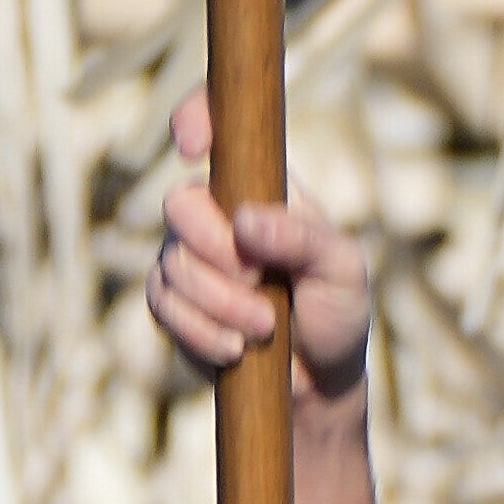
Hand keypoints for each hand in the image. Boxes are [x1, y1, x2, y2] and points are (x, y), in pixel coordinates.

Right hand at [152, 103, 371, 402]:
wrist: (319, 384)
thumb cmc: (339, 311)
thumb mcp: (342, 270)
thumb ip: (302, 239)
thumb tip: (244, 222)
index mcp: (262, 186)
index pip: (219, 127)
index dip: (196, 119)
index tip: (192, 147)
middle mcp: (218, 213)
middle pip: (178, 204)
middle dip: (215, 251)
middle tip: (257, 280)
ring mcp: (190, 257)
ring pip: (171, 264)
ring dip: (220, 305)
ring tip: (265, 328)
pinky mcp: (173, 303)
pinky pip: (162, 307)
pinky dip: (201, 333)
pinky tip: (236, 350)